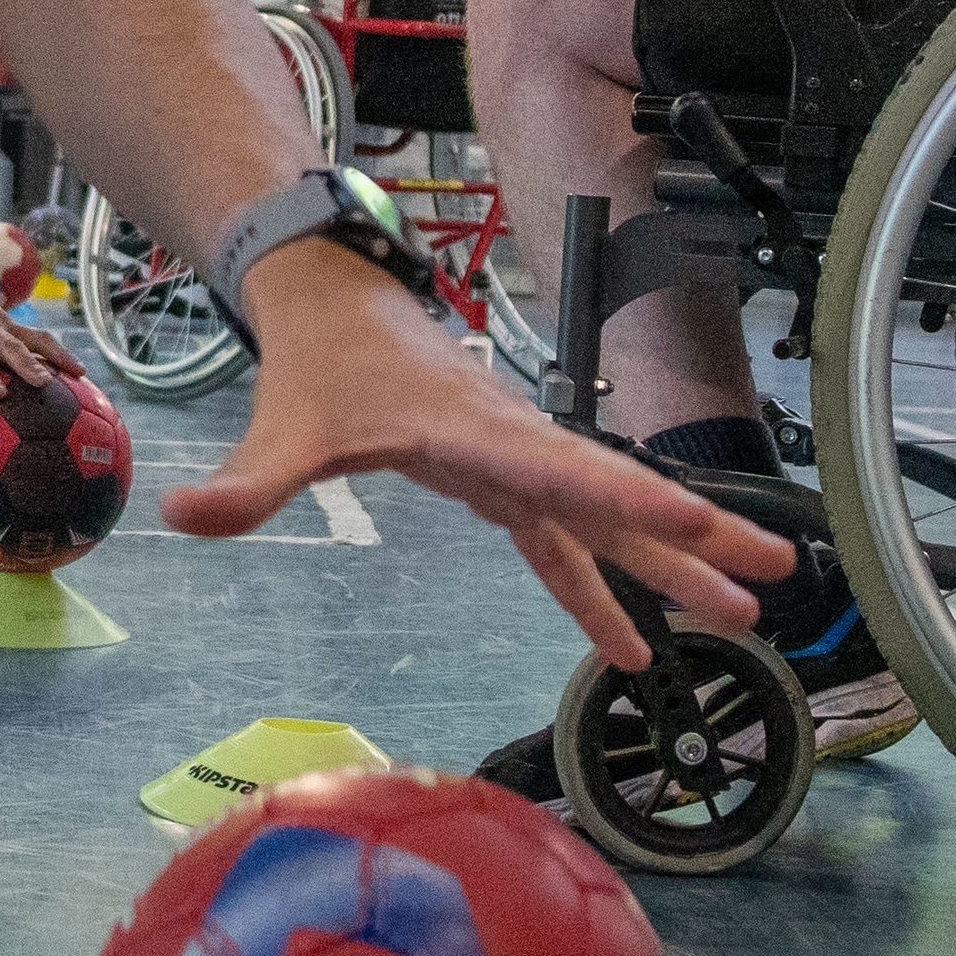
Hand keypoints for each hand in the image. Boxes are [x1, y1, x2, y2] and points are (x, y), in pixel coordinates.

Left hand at [162, 246, 792, 669]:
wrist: (335, 306)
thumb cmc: (320, 364)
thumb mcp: (286, 425)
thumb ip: (250, 479)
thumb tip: (186, 515)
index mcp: (476, 430)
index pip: (559, 470)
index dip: (622, 497)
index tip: (687, 518)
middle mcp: (516, 445)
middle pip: (615, 495)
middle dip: (692, 534)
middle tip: (769, 569)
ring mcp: (521, 465)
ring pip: (609, 522)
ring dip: (675, 566)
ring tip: (748, 614)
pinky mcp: (510, 483)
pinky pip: (569, 546)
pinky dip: (604, 592)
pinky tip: (636, 649)